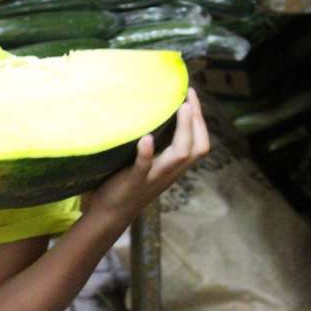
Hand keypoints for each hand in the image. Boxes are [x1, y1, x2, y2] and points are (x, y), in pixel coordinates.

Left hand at [85, 88, 209, 223]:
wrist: (110, 214)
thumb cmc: (126, 184)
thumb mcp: (148, 165)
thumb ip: (155, 147)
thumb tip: (151, 114)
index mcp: (173, 167)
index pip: (199, 144)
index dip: (200, 121)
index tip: (192, 96)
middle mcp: (169, 172)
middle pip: (198, 148)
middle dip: (198, 121)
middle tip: (190, 96)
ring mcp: (153, 178)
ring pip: (180, 156)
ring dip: (183, 131)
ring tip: (181, 108)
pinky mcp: (134, 182)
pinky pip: (144, 168)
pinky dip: (147, 153)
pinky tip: (146, 138)